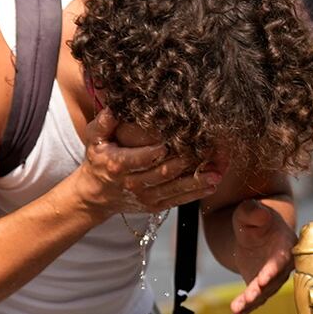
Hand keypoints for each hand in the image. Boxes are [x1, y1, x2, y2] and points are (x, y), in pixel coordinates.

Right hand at [74, 111, 222, 218]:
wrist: (96, 195)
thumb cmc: (98, 162)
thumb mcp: (94, 140)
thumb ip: (103, 123)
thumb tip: (114, 107)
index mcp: (118, 165)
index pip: (143, 158)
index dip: (161, 151)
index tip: (178, 140)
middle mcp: (133, 183)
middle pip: (165, 172)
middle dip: (188, 161)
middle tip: (209, 150)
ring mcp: (146, 197)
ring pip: (176, 188)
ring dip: (198, 180)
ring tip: (218, 171)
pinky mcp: (156, 206)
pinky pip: (179, 200)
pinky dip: (197, 193)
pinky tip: (212, 184)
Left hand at [226, 197, 296, 313]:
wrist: (257, 230)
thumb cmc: (255, 219)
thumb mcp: (250, 212)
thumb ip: (253, 212)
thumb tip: (257, 212)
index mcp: (285, 245)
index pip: (280, 260)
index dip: (273, 270)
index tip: (264, 279)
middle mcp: (283, 265)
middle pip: (273, 280)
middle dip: (261, 290)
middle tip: (250, 297)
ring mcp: (273, 277)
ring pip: (264, 292)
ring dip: (252, 302)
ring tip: (237, 309)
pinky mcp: (261, 285)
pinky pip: (255, 298)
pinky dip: (246, 306)